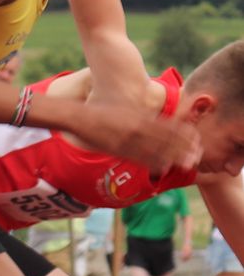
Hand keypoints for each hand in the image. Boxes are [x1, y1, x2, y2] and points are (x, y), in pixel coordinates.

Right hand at [69, 102, 200, 177]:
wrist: (79, 117)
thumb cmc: (101, 110)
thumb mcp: (125, 108)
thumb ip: (141, 114)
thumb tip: (154, 118)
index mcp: (141, 116)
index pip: (169, 125)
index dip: (185, 133)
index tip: (196, 139)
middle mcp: (138, 127)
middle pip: (167, 138)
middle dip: (183, 147)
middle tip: (197, 155)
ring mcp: (128, 139)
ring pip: (156, 149)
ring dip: (173, 157)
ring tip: (186, 163)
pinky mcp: (118, 149)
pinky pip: (139, 157)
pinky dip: (153, 162)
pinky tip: (164, 167)